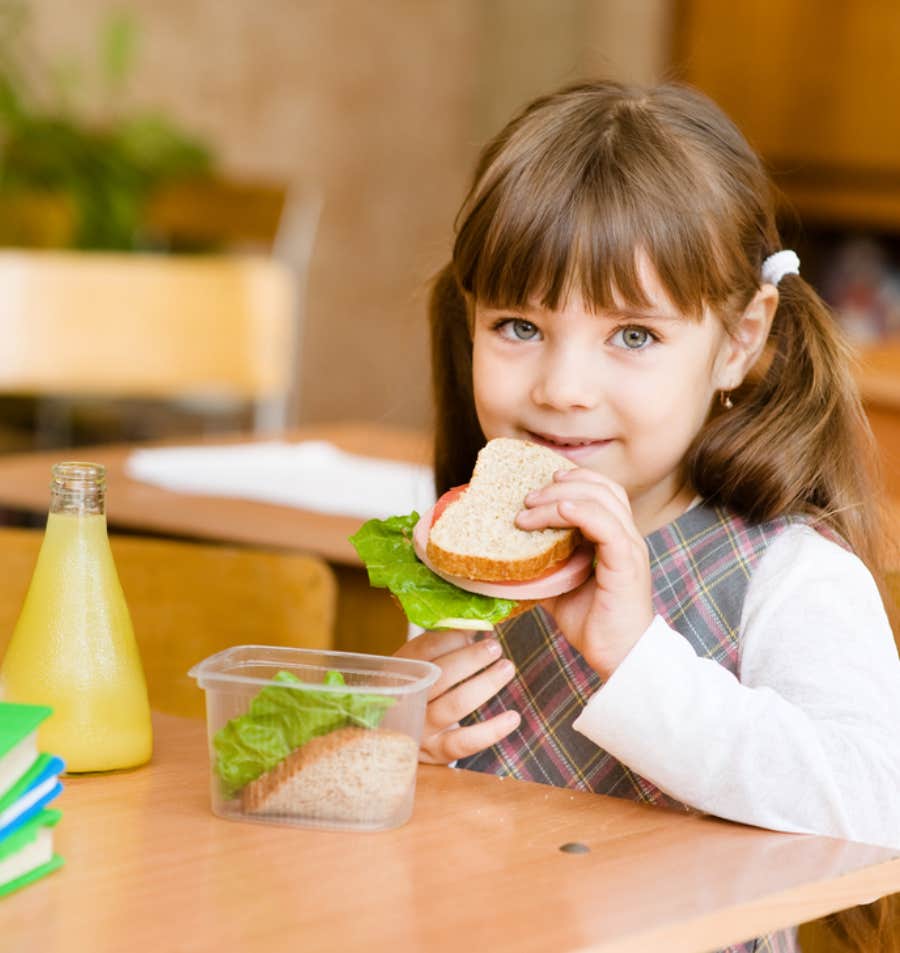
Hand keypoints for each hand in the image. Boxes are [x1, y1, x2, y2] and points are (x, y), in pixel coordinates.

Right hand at [394, 628, 519, 763]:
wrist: (396, 738)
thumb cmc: (417, 691)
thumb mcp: (420, 668)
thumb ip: (444, 647)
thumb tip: (480, 629)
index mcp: (398, 672)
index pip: (423, 650)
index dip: (451, 638)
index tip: (475, 630)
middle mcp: (406, 700)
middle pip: (439, 675)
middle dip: (470, 658)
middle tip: (494, 647)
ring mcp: (420, 727)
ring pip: (454, 705)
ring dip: (485, 684)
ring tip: (507, 667)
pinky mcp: (436, 751)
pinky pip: (466, 742)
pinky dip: (492, 730)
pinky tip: (513, 717)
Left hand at [516, 468, 653, 679]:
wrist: (618, 656)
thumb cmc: (593, 624)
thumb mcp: (558, 588)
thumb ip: (542, 567)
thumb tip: (505, 560)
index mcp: (614, 538)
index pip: (602, 491)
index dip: (574, 479)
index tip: (541, 481)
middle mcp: (626, 536)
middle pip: (602, 488)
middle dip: (561, 485)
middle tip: (528, 498)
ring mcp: (629, 547)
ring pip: (602, 500)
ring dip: (562, 497)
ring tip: (531, 506)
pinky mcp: (626, 563)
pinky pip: (607, 526)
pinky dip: (581, 512)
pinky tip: (559, 513)